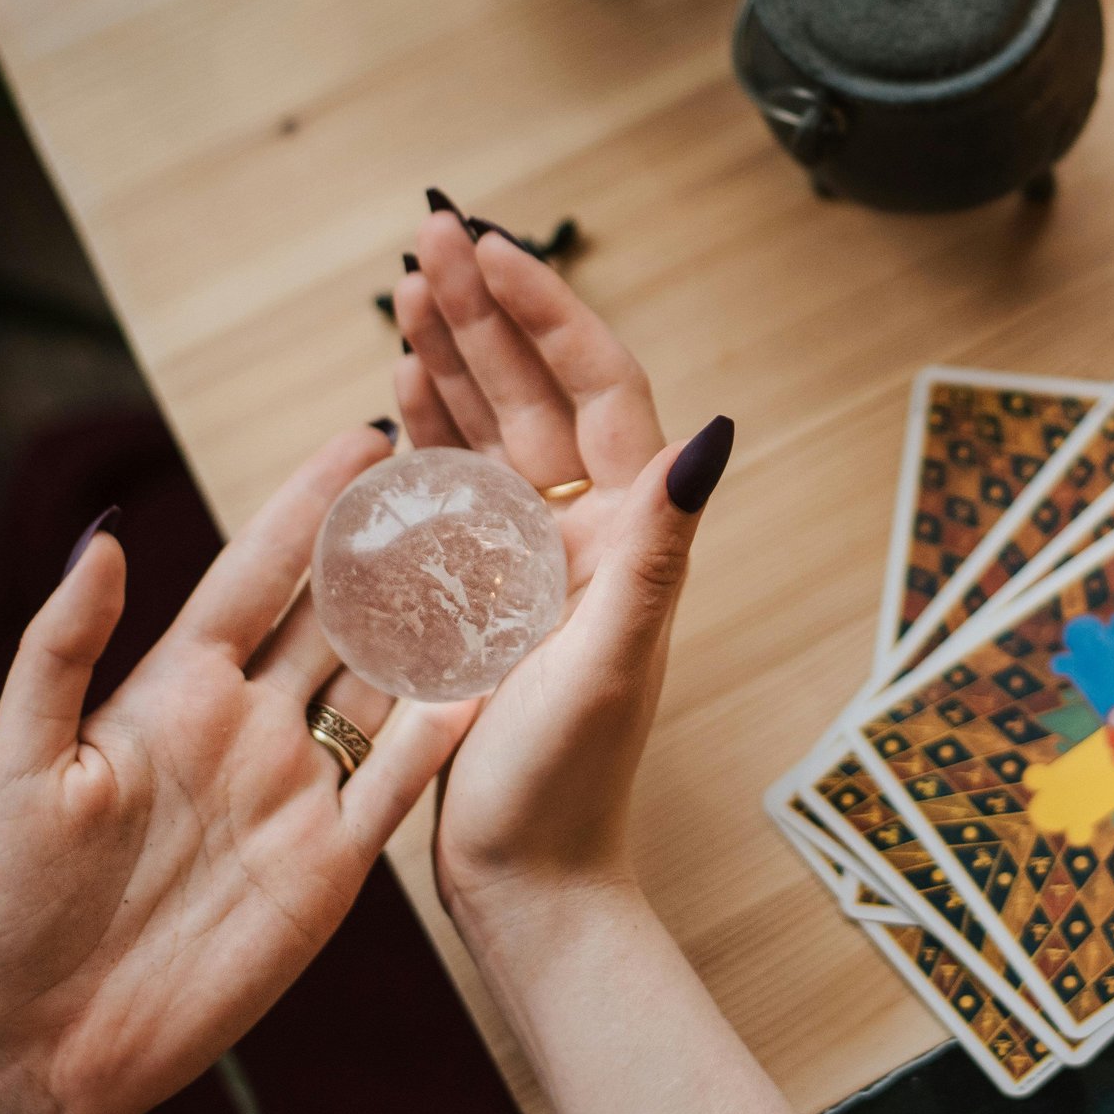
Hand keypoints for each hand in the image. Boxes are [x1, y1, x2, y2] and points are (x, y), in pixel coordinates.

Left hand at [0, 425, 476, 1113]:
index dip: (310, 505)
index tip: (368, 441)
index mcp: (174, 688)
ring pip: (384, 687)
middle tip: (465, 480)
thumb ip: (59, 652)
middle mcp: (248, 724)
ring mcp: (294, 789)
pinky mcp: (329, 862)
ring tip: (500, 562)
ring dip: (439, 627)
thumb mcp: (14, 768)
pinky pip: (398, 785)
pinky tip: (488, 686)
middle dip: (399, 548)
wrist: (39, 1045)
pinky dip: (444, 736)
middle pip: (339, 616)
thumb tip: (101, 536)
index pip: (258, 572)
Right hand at [390, 203, 732, 908]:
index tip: (492, 247)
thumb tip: (716, 436)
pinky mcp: (477, 588)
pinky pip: (451, 483)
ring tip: (405, 285)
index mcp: (627, 532)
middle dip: (484, 309)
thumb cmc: (568, 784)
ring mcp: (529, 554)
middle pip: (534, 389)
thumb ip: (658, 547)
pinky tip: (397, 381)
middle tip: (430, 235)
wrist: (525, 879)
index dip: (546, 310)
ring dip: (450, 354)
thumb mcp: (613, 659)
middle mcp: (584, 529)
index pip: (595, 387)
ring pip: (489, 424)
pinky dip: (424, 427)